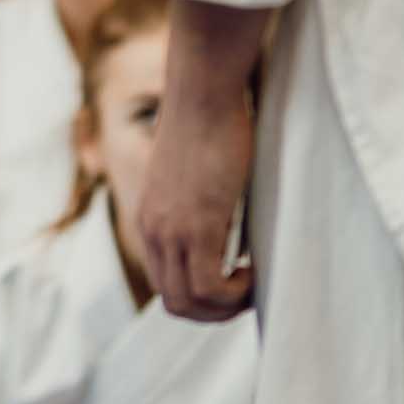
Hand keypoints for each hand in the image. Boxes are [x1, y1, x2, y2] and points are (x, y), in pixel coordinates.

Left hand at [136, 64, 257, 321]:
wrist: (203, 90)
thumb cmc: (210, 120)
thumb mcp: (196, 172)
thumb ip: (198, 202)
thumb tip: (224, 218)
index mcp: (150, 219)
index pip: (165, 285)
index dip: (201, 297)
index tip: (233, 283)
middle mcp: (152, 231)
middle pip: (174, 304)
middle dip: (215, 313)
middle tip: (248, 293)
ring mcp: (170, 231)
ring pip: (188, 303)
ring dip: (226, 307)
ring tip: (253, 282)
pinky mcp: (195, 225)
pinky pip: (209, 287)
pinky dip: (234, 293)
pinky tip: (253, 268)